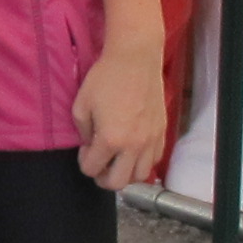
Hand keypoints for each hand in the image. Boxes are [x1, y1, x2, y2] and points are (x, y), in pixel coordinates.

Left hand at [74, 39, 167, 189]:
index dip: (84, 162)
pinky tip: (133, 149)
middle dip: (103, 177)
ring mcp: (150, 140)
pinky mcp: (162, 132)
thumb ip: (82, 132)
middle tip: (99, 164)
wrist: (135, 59)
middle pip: (118, 183)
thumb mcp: (80, 105)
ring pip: (140, 176)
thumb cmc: (105, 78)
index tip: (85, 148)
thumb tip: (89, 145)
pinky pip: (154, 160)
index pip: (92, 169)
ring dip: (126, 172)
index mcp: (110, 140)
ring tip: (117, 159)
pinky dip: (142, 162)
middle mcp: (133, 146)